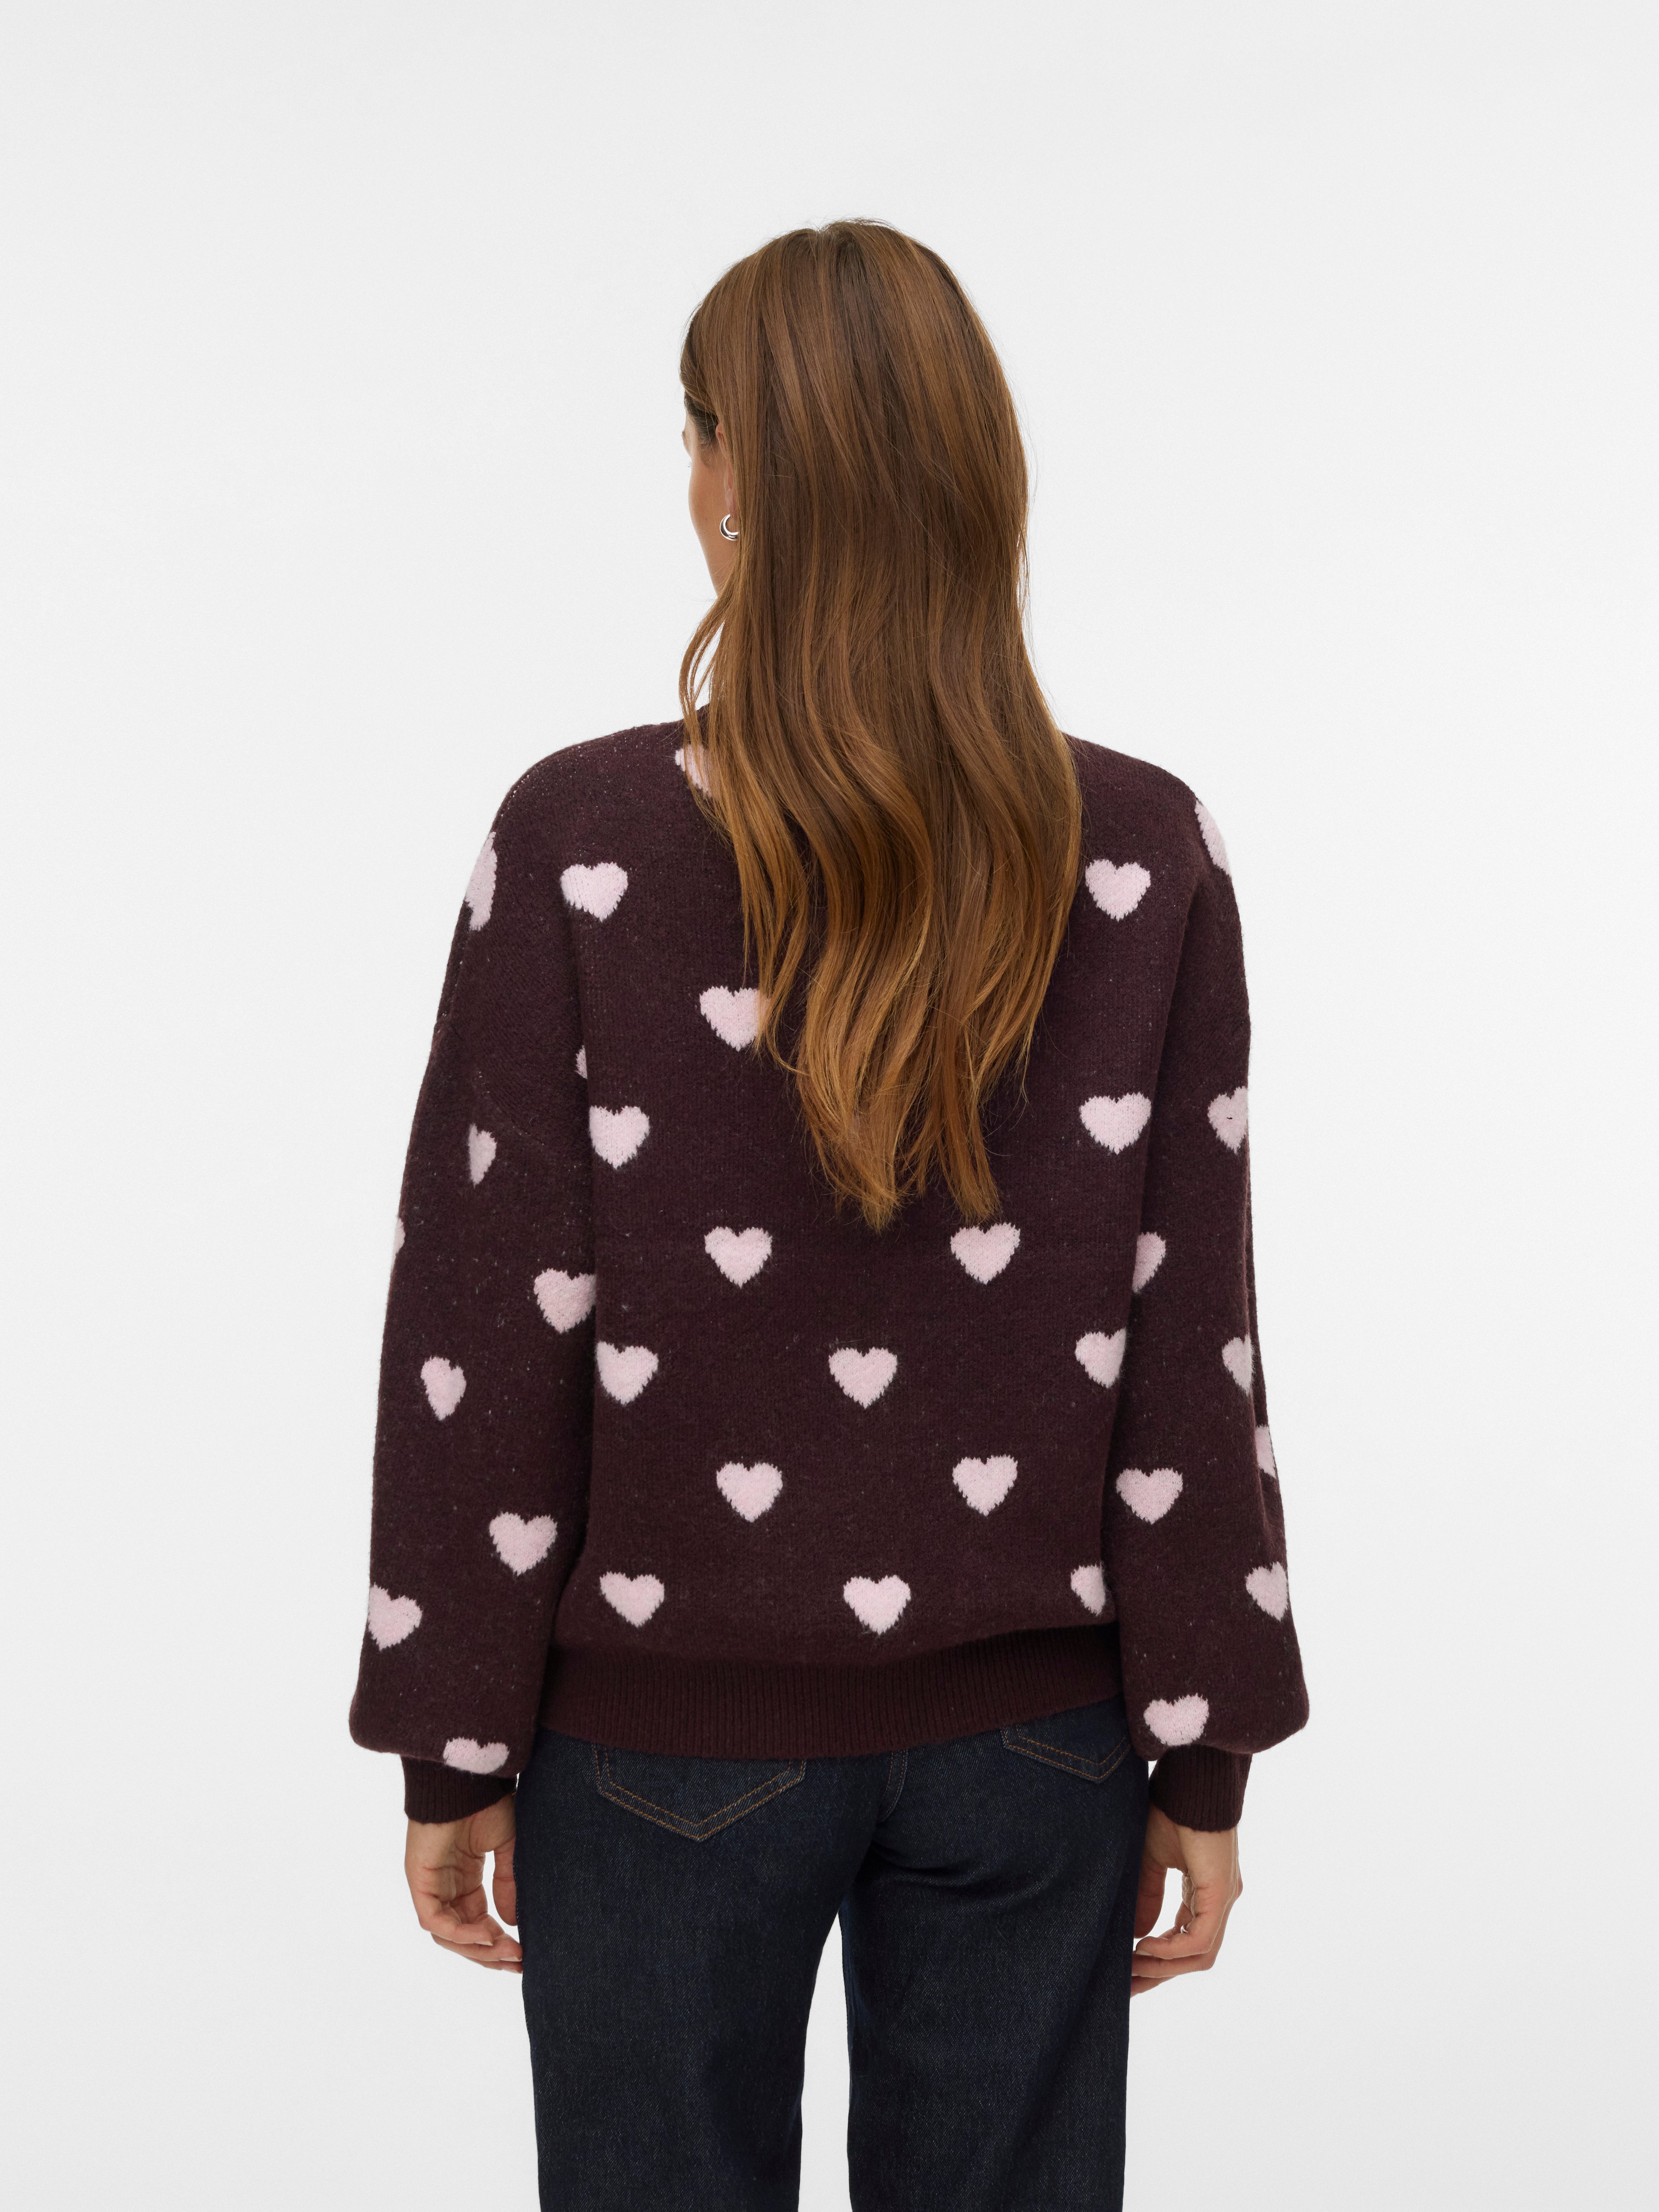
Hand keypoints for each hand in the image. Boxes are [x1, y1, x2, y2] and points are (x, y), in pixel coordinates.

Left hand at [404, 1794, 522, 1971]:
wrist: (465, 1779)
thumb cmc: (486, 1803)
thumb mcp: (507, 1847)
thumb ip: (509, 1883)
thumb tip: (512, 1923)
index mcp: (464, 1879)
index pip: (477, 1922)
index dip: (498, 1941)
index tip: (524, 1953)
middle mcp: (445, 1887)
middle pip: (463, 1935)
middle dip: (489, 1953)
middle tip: (517, 1963)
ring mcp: (430, 1886)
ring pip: (448, 1935)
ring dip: (477, 1948)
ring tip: (506, 1952)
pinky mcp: (420, 1882)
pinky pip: (435, 1922)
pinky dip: (461, 1933)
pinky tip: (488, 1933)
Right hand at [1130, 1803, 1241, 1995]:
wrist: (1192, 1781)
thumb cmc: (1171, 1809)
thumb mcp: (1150, 1859)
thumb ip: (1146, 1896)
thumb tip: (1138, 1936)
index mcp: (1205, 1892)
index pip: (1186, 1940)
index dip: (1157, 1960)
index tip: (1127, 1971)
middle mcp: (1219, 1901)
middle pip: (1193, 1956)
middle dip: (1158, 1974)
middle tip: (1126, 1987)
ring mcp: (1223, 1899)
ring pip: (1199, 1954)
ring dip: (1164, 1966)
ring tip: (1131, 1967)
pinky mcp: (1221, 1894)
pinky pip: (1200, 1939)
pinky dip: (1172, 1950)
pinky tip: (1145, 1948)